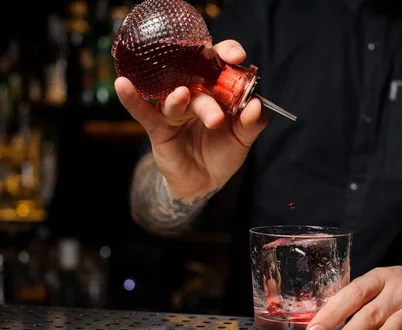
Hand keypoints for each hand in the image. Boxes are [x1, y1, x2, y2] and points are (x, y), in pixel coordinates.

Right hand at [115, 40, 267, 199]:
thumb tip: (256, 105)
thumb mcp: (243, 138)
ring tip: (183, 98)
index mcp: (216, 88)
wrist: (205, 181)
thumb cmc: (223, 152)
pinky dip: (132, 99)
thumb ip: (252, 122)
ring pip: (177, 98)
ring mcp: (174, 108)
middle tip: (217, 116)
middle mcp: (194, 92)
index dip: (227, 53)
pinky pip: (143, 111)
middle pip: (198, 78)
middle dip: (208, 89)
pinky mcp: (157, 126)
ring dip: (180, 99)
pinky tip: (123, 85)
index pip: (219, 62)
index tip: (237, 56)